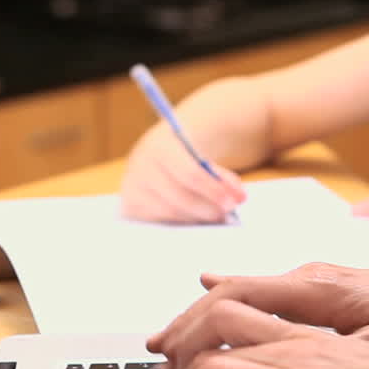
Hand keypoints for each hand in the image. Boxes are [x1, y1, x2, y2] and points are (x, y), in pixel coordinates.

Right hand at [120, 126, 246, 223]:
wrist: (157, 152)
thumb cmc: (187, 155)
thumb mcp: (203, 156)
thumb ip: (220, 175)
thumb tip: (238, 197)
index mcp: (160, 147)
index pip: (189, 174)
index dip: (214, 190)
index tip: (235, 202)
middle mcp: (140, 166)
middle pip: (180, 198)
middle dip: (209, 208)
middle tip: (228, 213)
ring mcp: (131, 188)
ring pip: (171, 213)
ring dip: (197, 217)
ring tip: (216, 215)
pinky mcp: (129, 205)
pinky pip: (160, 221)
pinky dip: (181, 221)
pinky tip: (195, 217)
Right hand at [148, 264, 368, 368]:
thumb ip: (330, 348)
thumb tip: (280, 353)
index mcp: (319, 289)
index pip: (236, 299)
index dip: (194, 328)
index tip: (167, 356)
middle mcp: (310, 277)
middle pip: (228, 295)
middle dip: (186, 328)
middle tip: (155, 365)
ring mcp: (314, 282)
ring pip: (242, 295)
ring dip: (203, 320)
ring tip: (170, 348)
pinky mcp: (322, 292)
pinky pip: (261, 295)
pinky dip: (229, 307)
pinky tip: (207, 296)